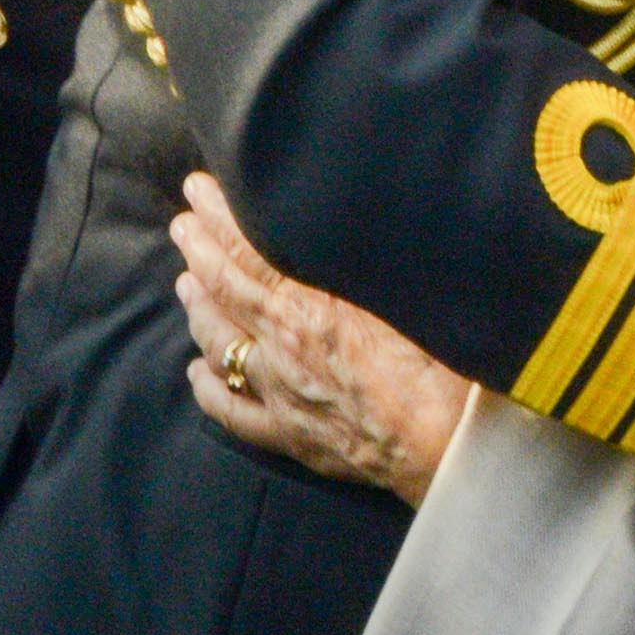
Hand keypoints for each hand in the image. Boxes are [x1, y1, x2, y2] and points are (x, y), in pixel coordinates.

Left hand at [171, 172, 469, 505]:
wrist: (451, 444)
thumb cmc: (445, 365)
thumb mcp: (408, 290)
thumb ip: (364, 259)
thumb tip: (347, 219)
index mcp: (312, 307)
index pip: (248, 251)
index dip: (217, 218)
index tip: (197, 191)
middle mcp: (284, 348)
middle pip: (224, 291)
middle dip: (198, 251)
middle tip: (183, 224)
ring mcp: (281, 395)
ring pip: (219, 345)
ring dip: (198, 310)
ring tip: (186, 284)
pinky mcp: (291, 437)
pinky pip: (231, 411)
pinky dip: (208, 386)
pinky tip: (196, 371)